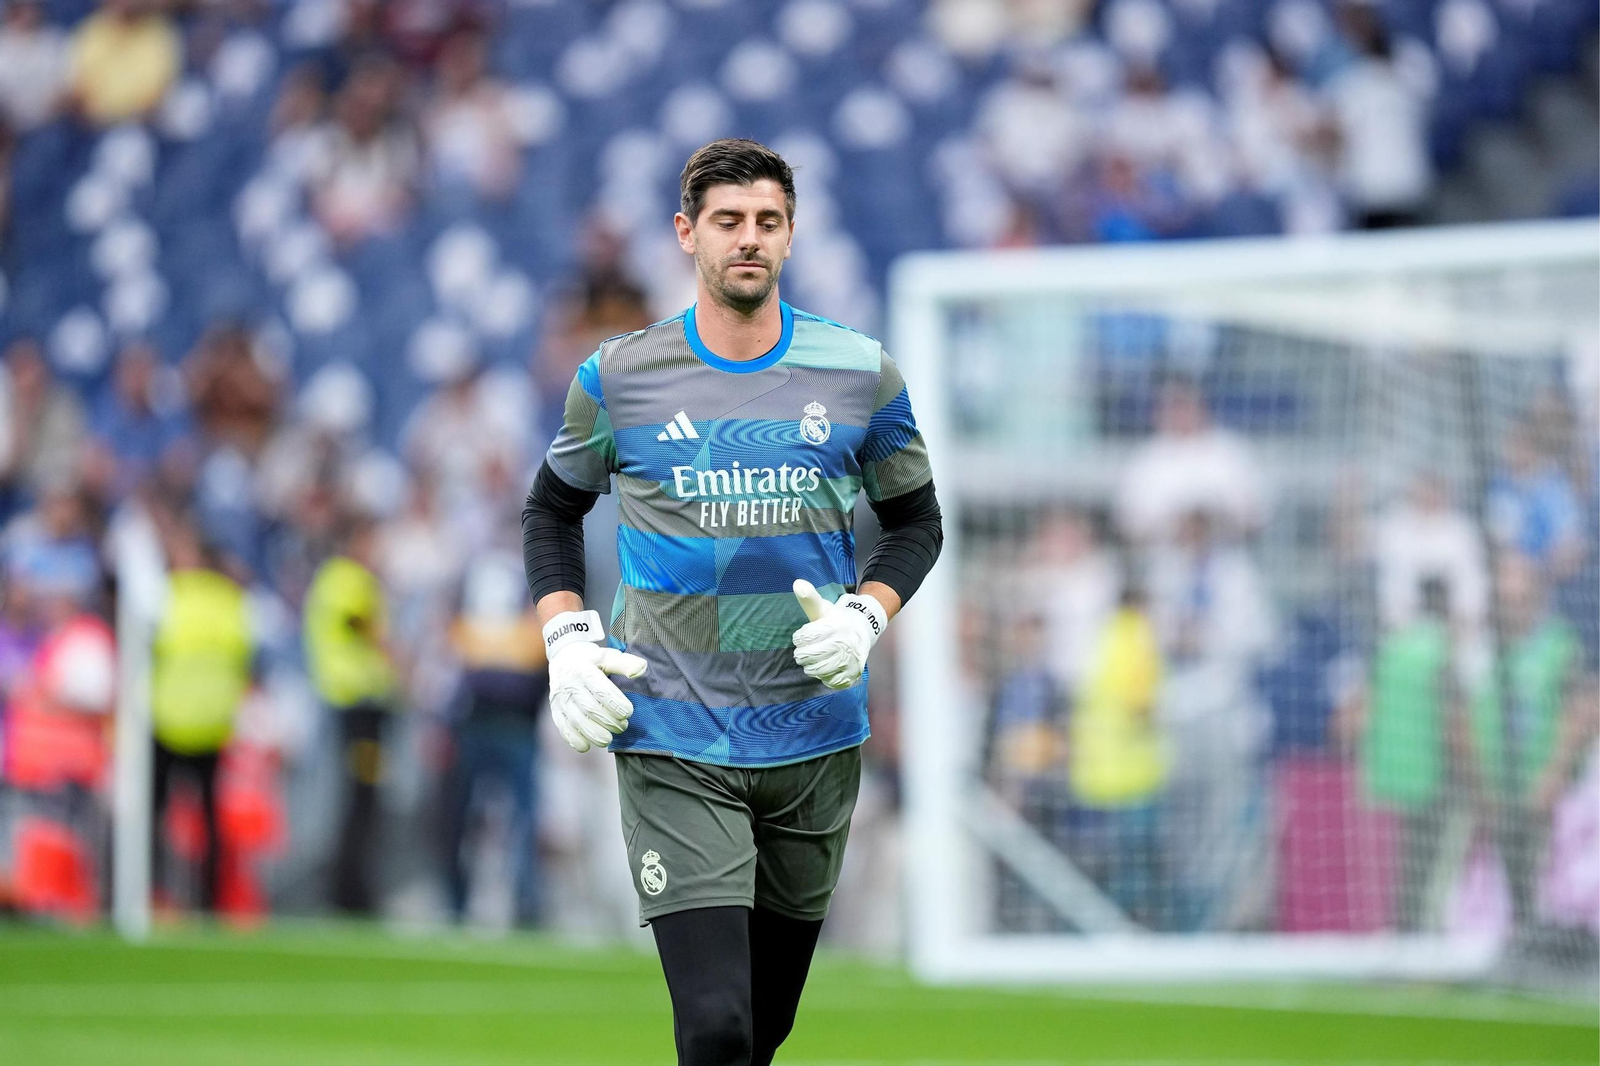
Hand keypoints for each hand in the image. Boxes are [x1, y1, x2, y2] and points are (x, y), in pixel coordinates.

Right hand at [544, 611, 646, 752]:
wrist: (563, 658)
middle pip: (590, 708)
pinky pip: (562, 727)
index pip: (601, 690)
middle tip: (622, 727)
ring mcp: (560, 699)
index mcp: (584, 670)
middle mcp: (570, 685)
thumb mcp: (608, 656)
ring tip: (608, 739)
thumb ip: (625, 663)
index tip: (628, 712)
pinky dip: (574, 739)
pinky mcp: (555, 710)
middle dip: (608, 722)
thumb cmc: (591, 660)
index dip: (615, 704)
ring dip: (593, 733)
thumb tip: (641, 669)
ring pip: (576, 720)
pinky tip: (587, 746)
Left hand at [791, 579, 886, 689]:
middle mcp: (845, 642)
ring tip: (811, 662)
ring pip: (820, 671)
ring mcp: (850, 659)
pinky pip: (832, 682)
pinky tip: (825, 669)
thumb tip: (797, 583)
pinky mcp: (853, 673)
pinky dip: (825, 678)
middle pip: (811, 656)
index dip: (799, 638)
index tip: (802, 636)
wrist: (862, 631)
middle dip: (802, 655)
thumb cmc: (836, 620)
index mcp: (835, 626)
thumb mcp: (823, 608)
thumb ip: (809, 598)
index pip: (805, 637)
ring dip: (811, 668)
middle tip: (803, 652)